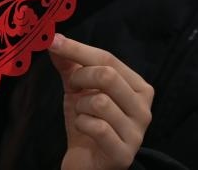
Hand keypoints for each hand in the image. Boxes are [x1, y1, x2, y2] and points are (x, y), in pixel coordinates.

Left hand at [49, 33, 153, 169]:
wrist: (86, 164)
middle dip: (80, 78)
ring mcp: (137, 133)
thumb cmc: (87, 122)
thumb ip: (69, 64)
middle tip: (73, 88)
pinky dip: (82, 125)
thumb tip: (54, 39)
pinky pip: (97, 127)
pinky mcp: (124, 154)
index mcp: (138, 87)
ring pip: (100, 102)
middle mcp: (144, 108)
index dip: (78, 49)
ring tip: (82, 114)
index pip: (108, 58)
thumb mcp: (78, 89)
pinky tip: (84, 130)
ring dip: (81, 106)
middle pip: (107, 76)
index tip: (54, 41)